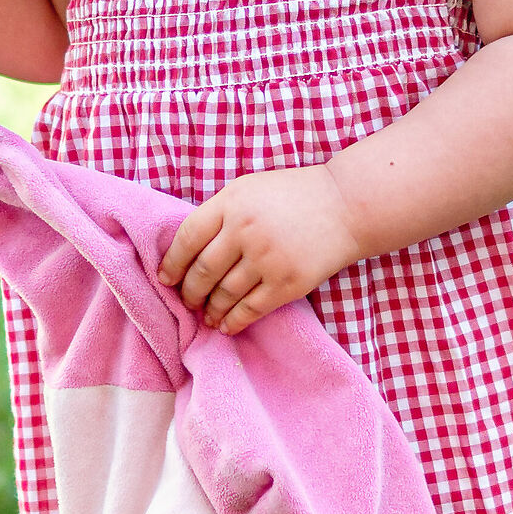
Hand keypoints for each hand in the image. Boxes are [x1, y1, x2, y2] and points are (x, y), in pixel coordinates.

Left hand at [158, 165, 364, 335]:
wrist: (346, 206)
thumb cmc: (292, 196)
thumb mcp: (249, 189)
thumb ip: (220, 213)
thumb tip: (187, 251)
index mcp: (231, 203)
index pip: (187, 238)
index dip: (172, 263)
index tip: (166, 279)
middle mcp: (245, 231)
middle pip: (202, 271)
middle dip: (189, 292)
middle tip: (186, 301)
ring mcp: (267, 259)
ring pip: (224, 295)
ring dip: (210, 310)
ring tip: (206, 315)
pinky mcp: (288, 283)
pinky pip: (250, 310)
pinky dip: (234, 321)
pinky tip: (226, 325)